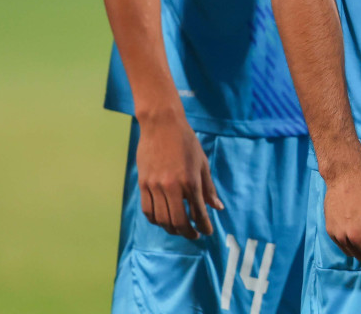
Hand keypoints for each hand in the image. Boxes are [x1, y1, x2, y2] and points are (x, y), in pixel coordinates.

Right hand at [135, 109, 222, 238]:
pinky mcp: (143, 184)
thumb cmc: (186, 142)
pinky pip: (148, 210)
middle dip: (188, 232)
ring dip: (171, 229)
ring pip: (161, 219)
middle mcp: (172, 187)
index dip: (204, 226)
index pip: (198, 212)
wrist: (162, 126)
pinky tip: (163, 220)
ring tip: (180, 229)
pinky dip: (156, 220)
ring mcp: (155, 187)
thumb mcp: (203, 163)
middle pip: (178, 221)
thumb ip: (209, 188)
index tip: (207, 232)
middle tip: (194, 235)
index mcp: (190, 181)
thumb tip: (217, 208)